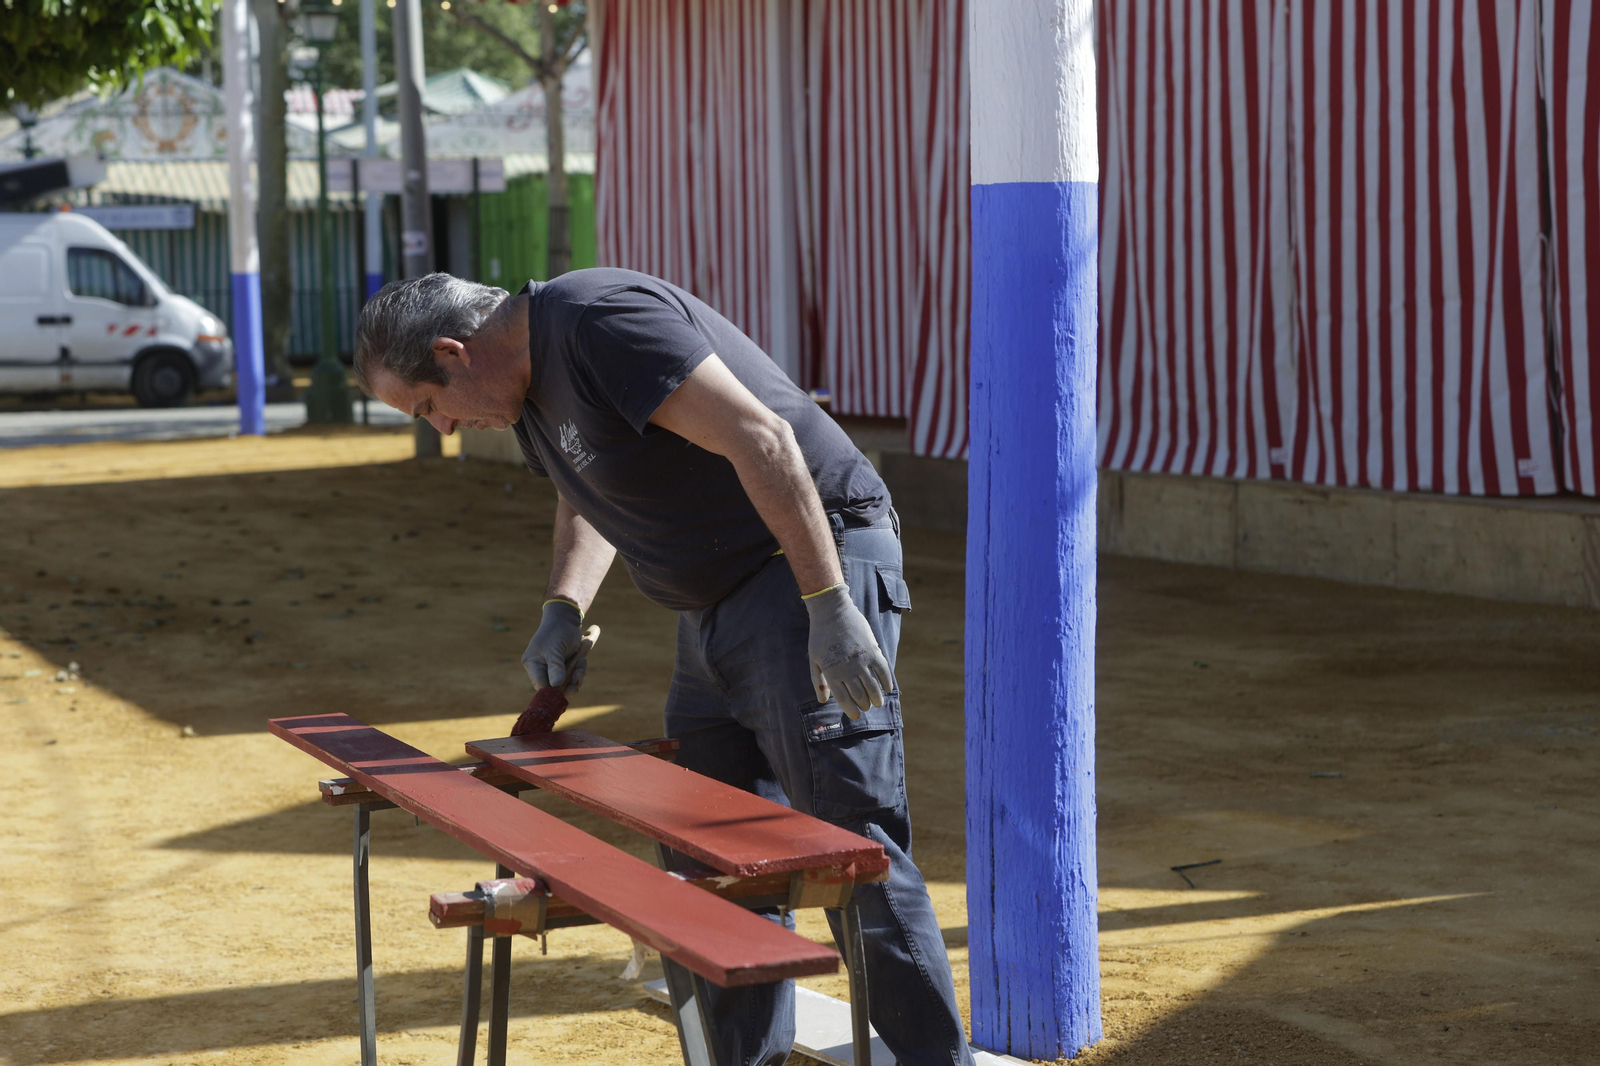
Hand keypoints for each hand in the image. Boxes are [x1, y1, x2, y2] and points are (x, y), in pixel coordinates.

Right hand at [522, 599, 597, 692]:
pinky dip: (579, 671)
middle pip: (555, 688)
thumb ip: (555, 666)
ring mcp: (553, 670)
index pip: (541, 685)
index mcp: (533, 664)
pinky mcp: (563, 668)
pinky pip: (572, 678)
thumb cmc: (558, 631)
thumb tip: (556, 685)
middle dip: (570, 683)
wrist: (566, 618)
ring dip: (577, 676)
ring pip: (566, 685)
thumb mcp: (555, 648)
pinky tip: (582, 659)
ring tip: (581, 660)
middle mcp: (541, 669)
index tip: (567, 688)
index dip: (554, 691)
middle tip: (578, 672)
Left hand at [803, 583, 893, 718]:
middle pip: (860, 695)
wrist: (832, 611)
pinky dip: (887, 682)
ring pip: (873, 687)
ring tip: (878, 703)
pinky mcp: (872, 651)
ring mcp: (861, 660)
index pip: (844, 699)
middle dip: (864, 705)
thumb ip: (818, 681)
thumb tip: (823, 701)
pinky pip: (883, 671)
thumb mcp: (814, 660)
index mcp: (831, 673)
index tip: (856, 715)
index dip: (851, 710)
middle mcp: (847, 669)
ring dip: (877, 698)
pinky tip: (888, 689)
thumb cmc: (820, 636)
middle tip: (867, 707)